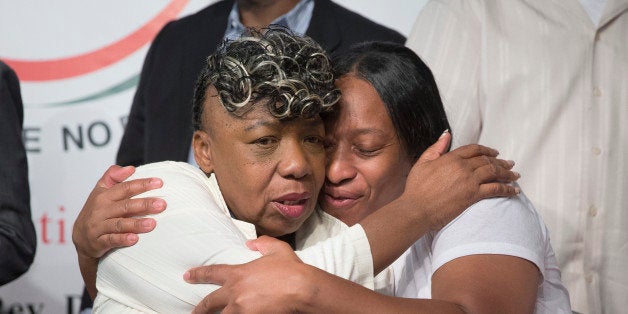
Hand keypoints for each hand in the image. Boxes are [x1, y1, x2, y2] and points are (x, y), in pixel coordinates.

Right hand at [72, 165, 165, 259]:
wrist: (80, 237)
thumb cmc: (95, 211)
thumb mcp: (100, 191)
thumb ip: (113, 176)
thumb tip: (131, 168)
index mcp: (104, 196)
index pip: (125, 188)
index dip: (142, 184)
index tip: (159, 183)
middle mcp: (101, 210)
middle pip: (125, 206)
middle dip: (144, 204)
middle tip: (162, 204)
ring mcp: (99, 226)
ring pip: (119, 224)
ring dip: (136, 224)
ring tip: (152, 223)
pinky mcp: (98, 242)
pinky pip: (111, 240)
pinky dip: (122, 239)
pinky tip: (135, 239)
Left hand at [185, 236, 312, 313]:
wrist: (302, 289)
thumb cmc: (291, 269)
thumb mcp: (277, 249)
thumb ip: (262, 244)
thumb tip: (250, 243)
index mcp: (238, 274)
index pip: (212, 273)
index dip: (198, 275)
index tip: (188, 276)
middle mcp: (235, 292)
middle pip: (209, 303)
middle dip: (200, 309)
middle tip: (194, 312)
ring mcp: (241, 309)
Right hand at [408, 131, 519, 229]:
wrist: (417, 209)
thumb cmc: (416, 188)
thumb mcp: (422, 163)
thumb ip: (436, 148)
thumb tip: (446, 134)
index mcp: (451, 158)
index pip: (474, 150)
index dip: (486, 150)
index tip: (494, 152)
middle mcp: (463, 167)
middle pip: (487, 160)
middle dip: (500, 161)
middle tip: (509, 164)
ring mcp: (469, 180)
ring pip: (494, 172)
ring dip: (507, 173)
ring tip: (515, 175)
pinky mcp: (473, 195)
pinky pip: (495, 189)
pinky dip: (507, 189)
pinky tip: (514, 190)